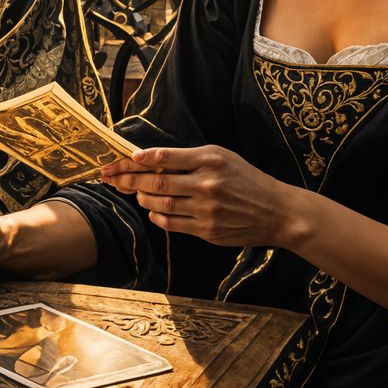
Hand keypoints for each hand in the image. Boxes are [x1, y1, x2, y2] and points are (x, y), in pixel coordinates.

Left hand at [102, 146, 296, 247]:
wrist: (276, 211)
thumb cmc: (246, 179)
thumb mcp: (223, 157)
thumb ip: (190, 158)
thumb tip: (153, 160)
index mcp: (211, 160)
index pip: (166, 157)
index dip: (141, 159)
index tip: (126, 159)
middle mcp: (207, 184)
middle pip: (157, 182)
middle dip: (129, 180)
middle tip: (111, 177)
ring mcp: (207, 210)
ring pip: (161, 204)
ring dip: (142, 198)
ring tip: (135, 192)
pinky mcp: (207, 231)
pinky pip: (172, 224)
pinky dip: (156, 216)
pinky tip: (152, 210)